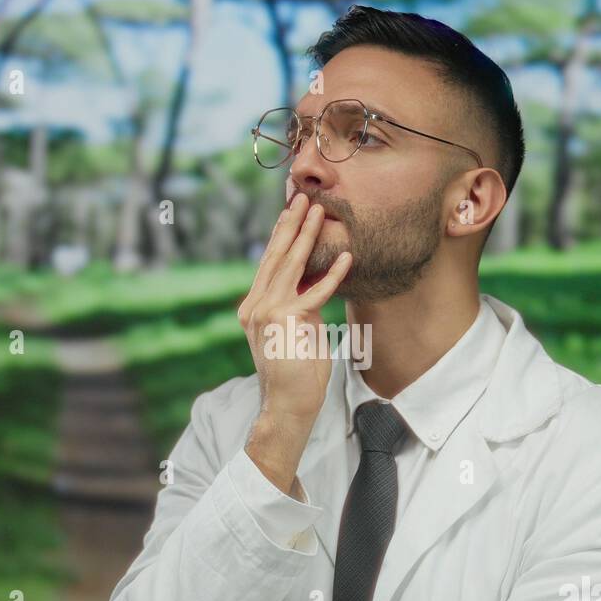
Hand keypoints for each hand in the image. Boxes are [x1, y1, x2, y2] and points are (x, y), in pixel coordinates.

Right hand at [237, 192, 352, 493]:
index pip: (269, 263)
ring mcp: (268, 312)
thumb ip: (297, 304)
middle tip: (303, 197)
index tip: (291, 210)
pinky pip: (314, 292)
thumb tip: (311, 281)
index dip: (280, 234)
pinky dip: (332, 274)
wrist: (289, 404)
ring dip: (307, 235)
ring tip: (319, 211)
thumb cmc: (297, 371)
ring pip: (290, 265)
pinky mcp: (287, 321)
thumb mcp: (294, 329)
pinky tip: (347, 258)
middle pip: (276, 256)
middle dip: (290, 224)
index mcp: (253, 306)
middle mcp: (255, 305)